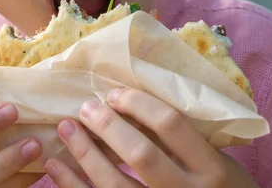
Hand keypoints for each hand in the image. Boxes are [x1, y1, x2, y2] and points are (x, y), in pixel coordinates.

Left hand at [44, 88, 257, 187]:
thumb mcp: (216, 163)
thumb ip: (185, 141)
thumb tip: (134, 104)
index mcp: (211, 169)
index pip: (171, 125)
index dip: (138, 104)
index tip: (115, 93)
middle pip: (140, 154)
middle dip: (108, 126)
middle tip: (86, 107)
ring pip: (114, 185)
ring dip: (84, 153)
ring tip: (65, 129)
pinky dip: (71, 184)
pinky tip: (56, 166)